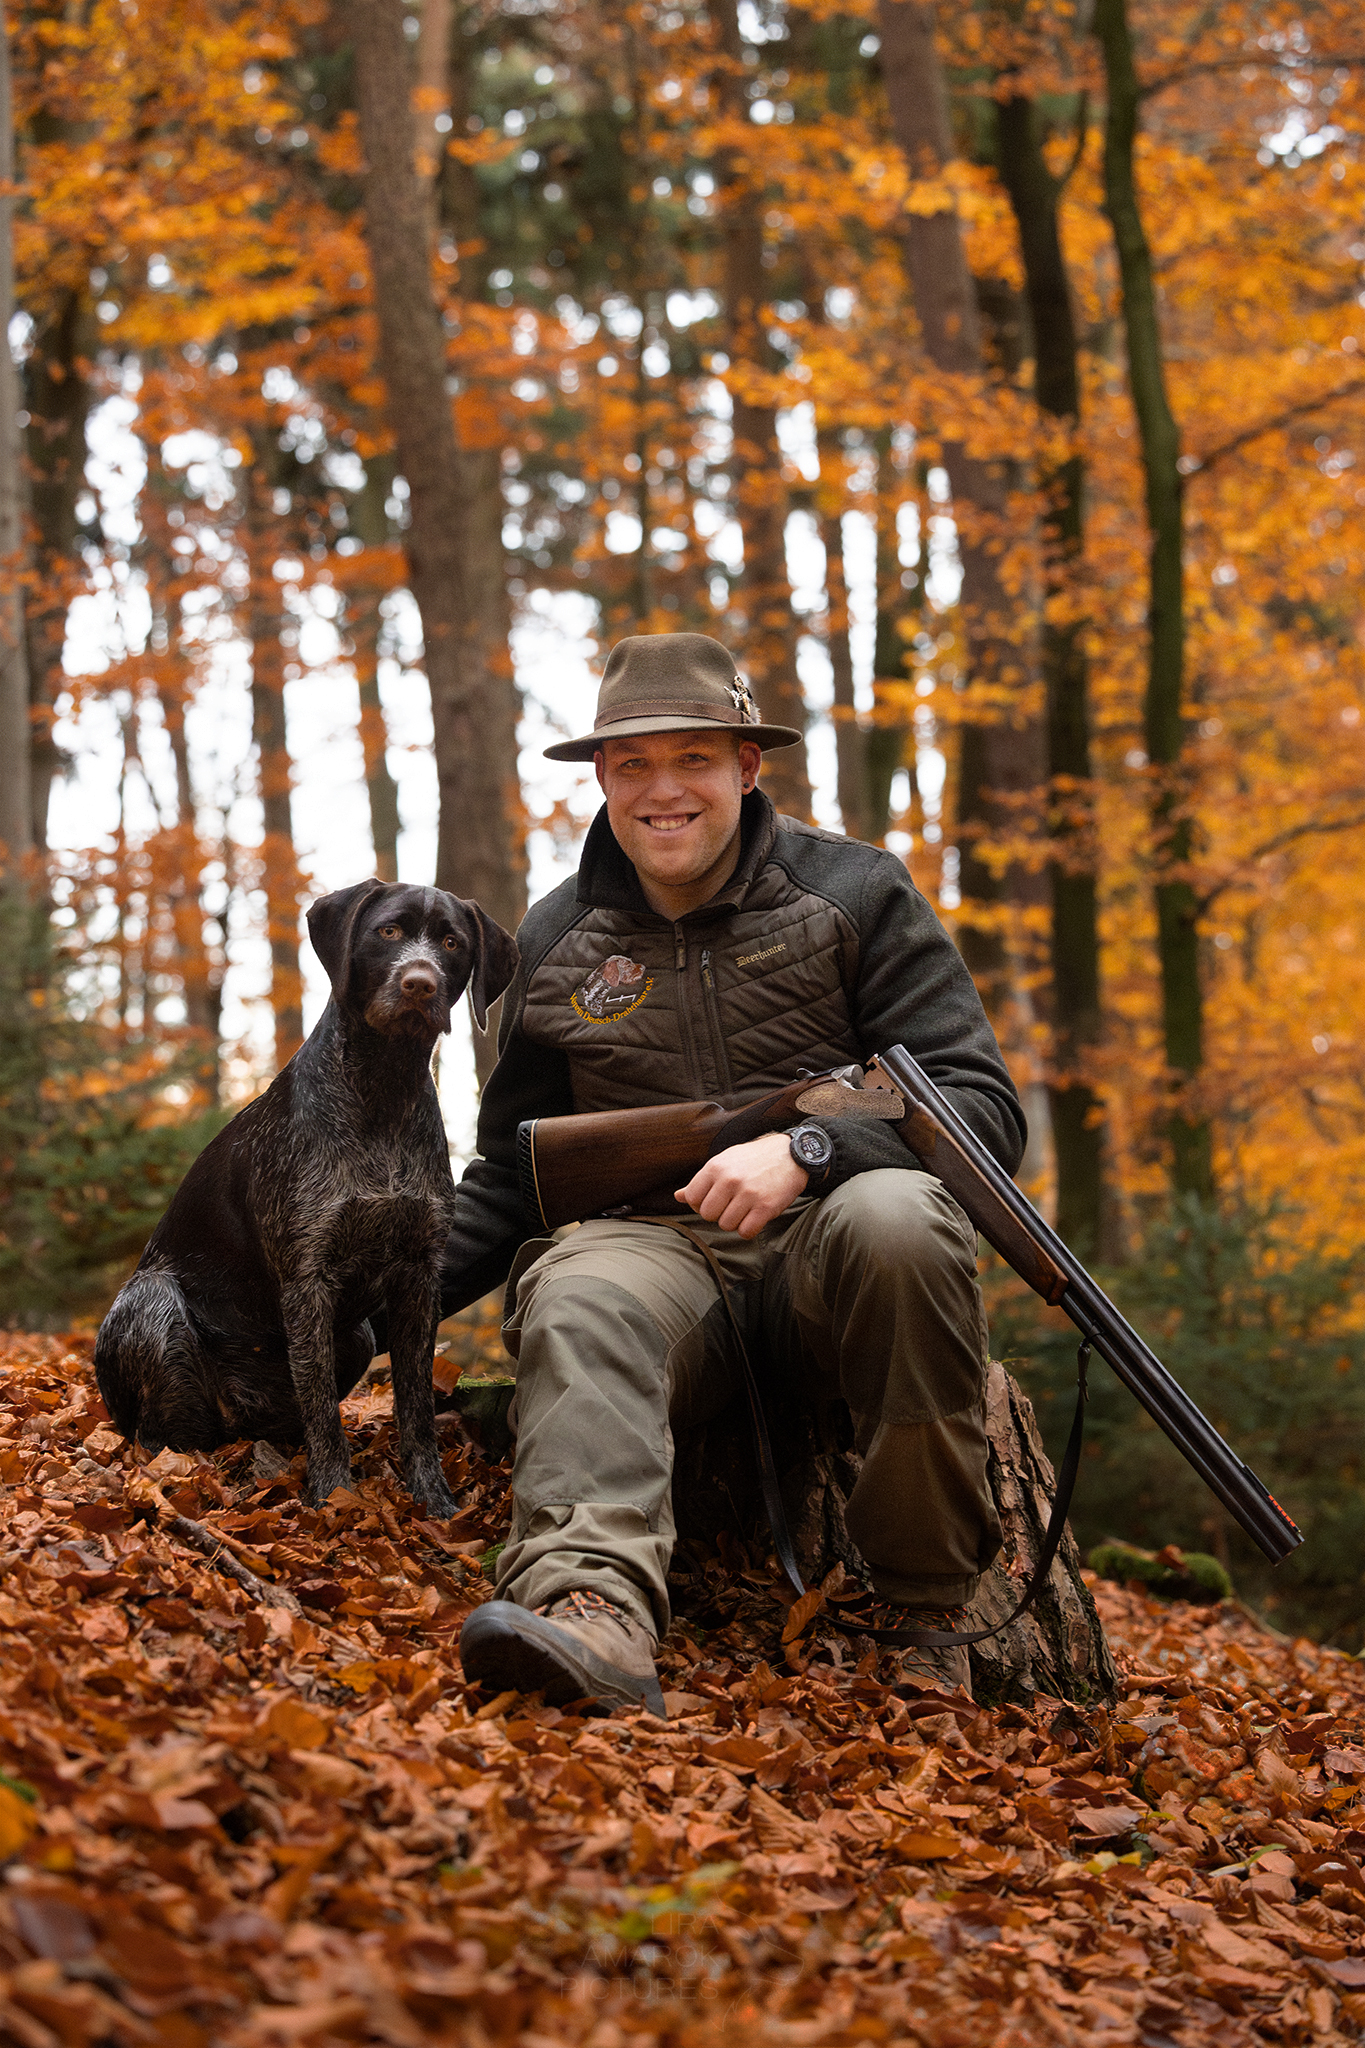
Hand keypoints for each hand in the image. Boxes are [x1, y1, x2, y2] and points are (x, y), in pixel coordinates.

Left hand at [676, 1131, 809, 1238]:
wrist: (792, 1155)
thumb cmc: (755, 1159)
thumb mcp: (725, 1161)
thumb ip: (701, 1180)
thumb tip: (678, 1196)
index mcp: (715, 1167)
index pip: (692, 1198)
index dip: (701, 1204)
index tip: (714, 1200)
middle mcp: (729, 1179)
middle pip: (708, 1215)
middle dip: (718, 1214)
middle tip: (732, 1205)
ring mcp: (748, 1194)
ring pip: (726, 1225)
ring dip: (735, 1221)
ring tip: (745, 1208)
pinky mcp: (765, 1207)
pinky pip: (746, 1232)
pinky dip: (749, 1229)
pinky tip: (755, 1217)